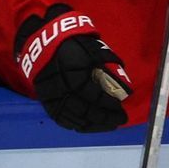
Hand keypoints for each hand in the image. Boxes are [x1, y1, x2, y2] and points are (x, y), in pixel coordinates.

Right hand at [14, 4, 132, 132]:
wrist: (44, 42)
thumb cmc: (74, 45)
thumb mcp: (94, 51)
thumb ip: (108, 68)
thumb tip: (124, 87)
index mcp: (74, 73)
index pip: (94, 96)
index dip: (109, 104)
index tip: (121, 106)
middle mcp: (61, 87)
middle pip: (85, 111)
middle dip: (105, 118)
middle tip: (121, 119)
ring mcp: (51, 95)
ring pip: (73, 118)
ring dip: (93, 125)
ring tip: (109, 125)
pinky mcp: (45, 100)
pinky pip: (59, 117)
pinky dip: (75, 124)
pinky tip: (89, 125)